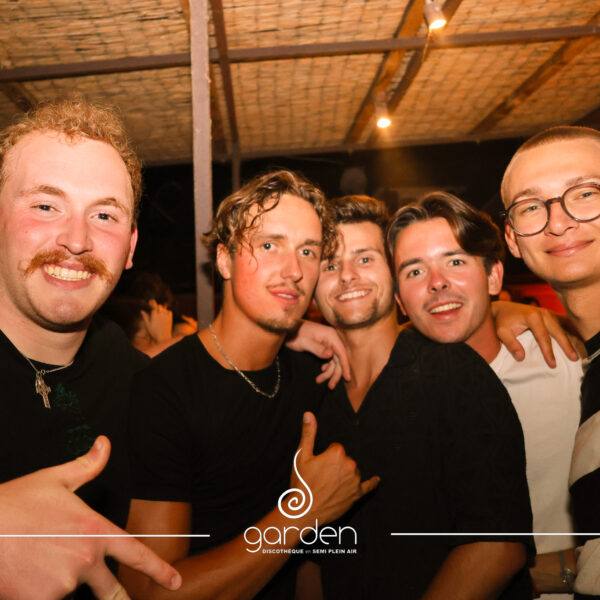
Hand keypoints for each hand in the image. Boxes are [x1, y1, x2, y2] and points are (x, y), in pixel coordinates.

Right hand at [0, 436, 180, 599]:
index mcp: (95, 530)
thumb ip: (88, 466)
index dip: (158, 569)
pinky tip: (27, 573)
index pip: (136, 552)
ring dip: (60, 582)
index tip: (175, 582)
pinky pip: (48, 599)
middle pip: (110, 589)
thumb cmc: (15, 503)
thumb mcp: (55, 479)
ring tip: (37, 559)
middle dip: (117, 597)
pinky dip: (40, 590)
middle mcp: (85, 559)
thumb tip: (105, 443)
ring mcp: (64, 583)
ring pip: (70, 590)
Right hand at [141, 300, 172, 343]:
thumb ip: (145, 317)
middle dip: (156, 306)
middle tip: (154, 308)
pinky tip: (164, 315)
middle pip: (159, 306)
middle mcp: (161, 313)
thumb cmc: (154, 332)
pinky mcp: (170, 318)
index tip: (150, 301)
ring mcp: (166, 315)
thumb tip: (142, 311)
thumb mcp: (147, 325)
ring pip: (164, 308)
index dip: (152, 302)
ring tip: (158, 313)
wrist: (163, 338)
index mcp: (154, 314)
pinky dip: (166, 311)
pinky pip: (169, 311)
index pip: (153, 305)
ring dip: (161, 309)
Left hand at [285, 321, 350, 388]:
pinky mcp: (324, 347)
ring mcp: (328, 343)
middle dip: (335, 373)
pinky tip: (321, 372)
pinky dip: (326, 367)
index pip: (342, 352)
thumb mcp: (305, 342)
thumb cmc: (294, 334)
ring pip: (334, 361)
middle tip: (330, 386)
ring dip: (329, 372)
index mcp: (330, 335)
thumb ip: (318, 349)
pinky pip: (329, 359)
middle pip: (339, 359)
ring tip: (319, 380)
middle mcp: (332, 339)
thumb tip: (331, 355)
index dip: (345, 366)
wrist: (287, 330)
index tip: (347, 378)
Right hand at [288, 412, 378, 524]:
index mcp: (337, 453)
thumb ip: (308, 433)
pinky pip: (368, 486)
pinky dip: (372, 483)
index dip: (326, 456)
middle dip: (336, 465)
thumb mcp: (302, 455)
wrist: (304, 510)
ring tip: (329, 486)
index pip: (336, 448)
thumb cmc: (302, 483)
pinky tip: (377, 480)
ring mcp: (355, 480)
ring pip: (353, 471)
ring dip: (345, 475)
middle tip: (322, 477)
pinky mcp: (357, 494)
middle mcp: (350, 465)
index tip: (318, 466)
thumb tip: (309, 414)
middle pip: (345, 459)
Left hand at [492, 300, 578, 366]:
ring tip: (575, 354)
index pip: (543, 337)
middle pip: (557, 331)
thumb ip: (511, 344)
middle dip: (566, 345)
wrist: (503, 308)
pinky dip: (567, 333)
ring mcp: (547, 312)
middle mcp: (543, 313)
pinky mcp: (548, 314)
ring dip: (568, 341)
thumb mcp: (502, 332)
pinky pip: (560, 324)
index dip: (548, 351)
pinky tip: (573, 342)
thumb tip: (521, 358)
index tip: (552, 364)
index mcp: (532, 316)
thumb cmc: (502, 321)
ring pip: (561, 328)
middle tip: (573, 358)